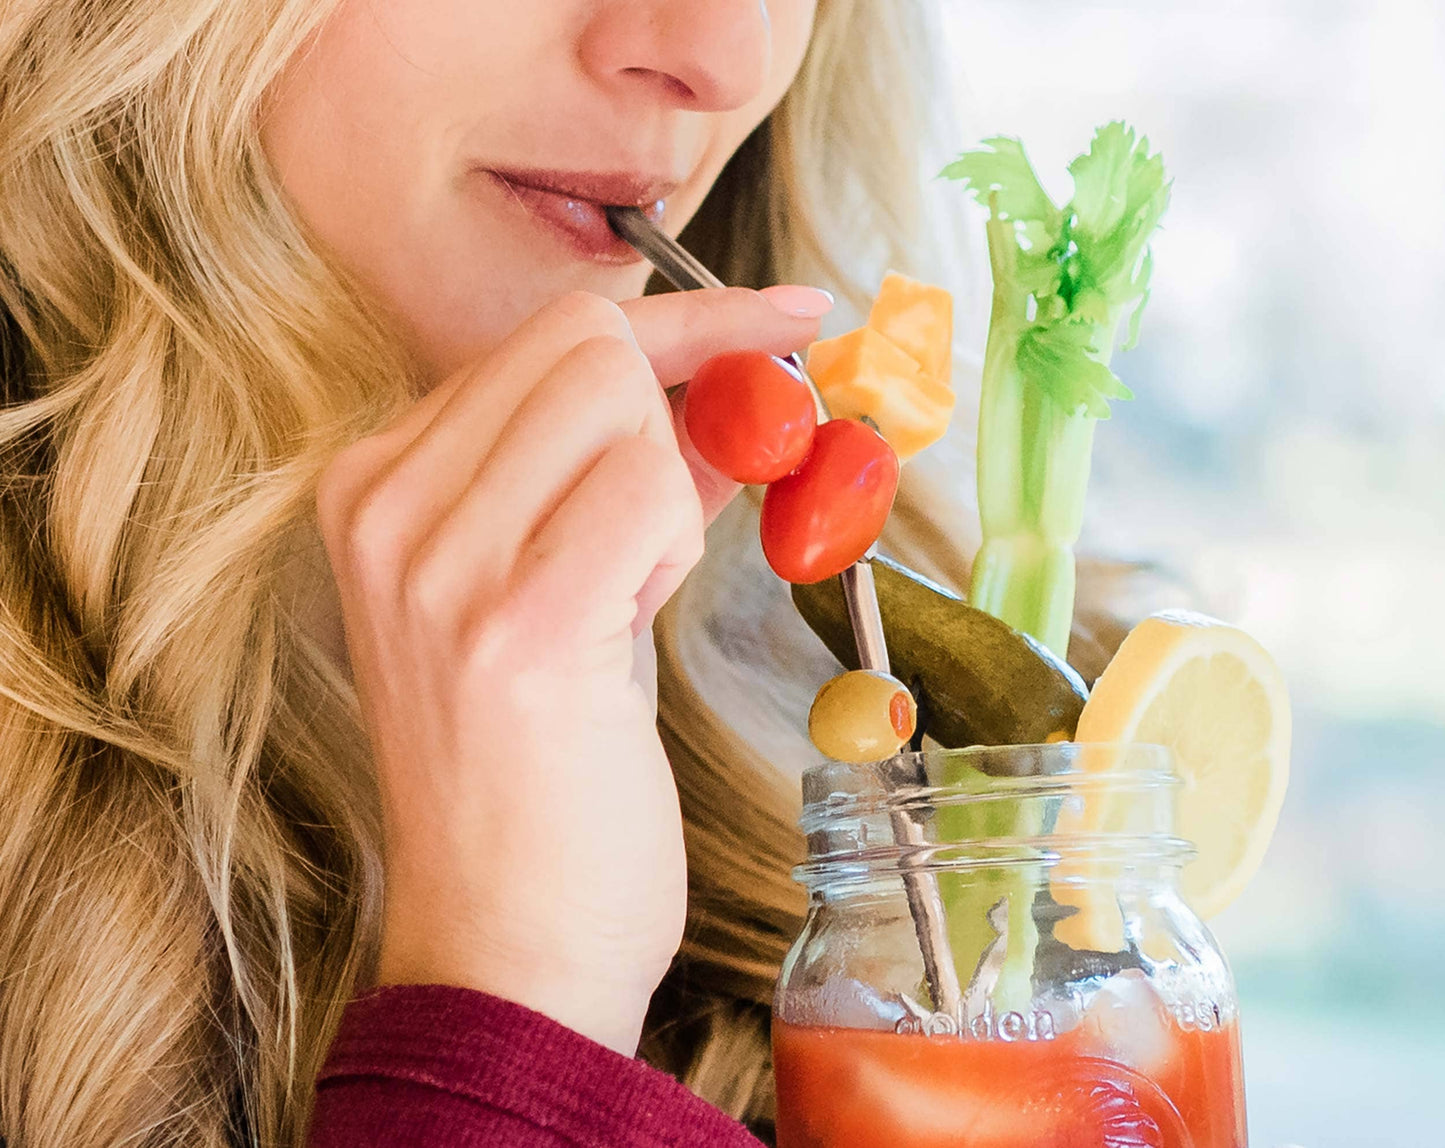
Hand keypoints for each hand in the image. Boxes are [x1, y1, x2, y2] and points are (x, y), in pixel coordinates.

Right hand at [315, 287, 827, 1053]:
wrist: (505, 945)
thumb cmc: (540, 775)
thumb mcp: (556, 589)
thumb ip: (618, 473)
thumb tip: (730, 382)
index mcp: (374, 486)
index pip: (547, 337)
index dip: (682, 322)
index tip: (779, 317)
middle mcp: (383, 508)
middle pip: (585, 344)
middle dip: (692, 395)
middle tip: (723, 481)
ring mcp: (435, 563)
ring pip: (619, 401)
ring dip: (672, 489)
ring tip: (627, 598)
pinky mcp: (513, 624)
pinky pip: (648, 489)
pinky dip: (676, 541)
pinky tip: (631, 622)